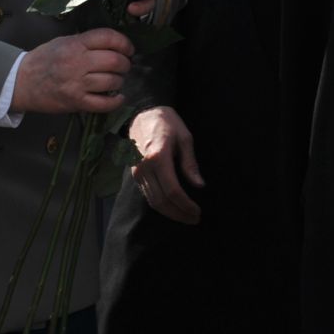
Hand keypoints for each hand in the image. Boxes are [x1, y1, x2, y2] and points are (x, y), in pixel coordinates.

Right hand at [11, 28, 133, 114]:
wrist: (19, 82)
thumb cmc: (44, 60)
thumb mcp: (64, 42)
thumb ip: (87, 42)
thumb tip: (116, 45)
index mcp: (75, 44)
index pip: (108, 37)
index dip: (124, 43)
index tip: (129, 49)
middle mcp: (76, 63)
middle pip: (114, 60)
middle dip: (125, 63)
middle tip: (124, 66)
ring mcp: (76, 84)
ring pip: (112, 81)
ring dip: (120, 81)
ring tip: (117, 80)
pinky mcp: (75, 102)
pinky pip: (103, 104)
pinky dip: (116, 101)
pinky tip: (119, 97)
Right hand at [128, 106, 203, 223]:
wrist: (141, 114)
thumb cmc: (167, 122)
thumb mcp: (185, 138)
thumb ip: (190, 163)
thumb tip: (199, 185)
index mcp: (158, 157)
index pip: (173, 190)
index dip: (185, 205)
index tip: (198, 212)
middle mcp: (145, 168)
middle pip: (161, 200)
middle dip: (179, 213)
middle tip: (194, 219)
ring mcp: (137, 172)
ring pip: (152, 201)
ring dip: (169, 212)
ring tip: (186, 217)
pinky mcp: (134, 174)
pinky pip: (147, 194)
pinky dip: (160, 205)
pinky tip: (172, 207)